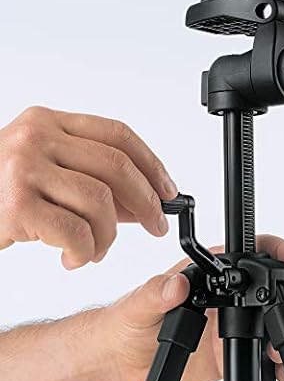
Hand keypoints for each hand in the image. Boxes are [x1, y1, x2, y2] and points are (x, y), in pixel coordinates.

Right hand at [0, 106, 176, 268]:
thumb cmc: (2, 196)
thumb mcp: (49, 176)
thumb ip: (95, 183)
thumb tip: (147, 203)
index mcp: (49, 122)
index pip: (118, 134)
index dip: (151, 164)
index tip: (169, 190)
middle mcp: (36, 137)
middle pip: (117, 167)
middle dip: (147, 203)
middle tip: (157, 226)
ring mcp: (23, 167)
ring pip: (101, 202)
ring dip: (108, 236)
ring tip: (96, 249)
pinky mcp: (15, 204)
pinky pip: (77, 231)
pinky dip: (85, 252)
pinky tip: (74, 258)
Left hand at [100, 235, 283, 380]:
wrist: (124, 358)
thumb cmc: (129, 321)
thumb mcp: (140, 304)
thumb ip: (157, 292)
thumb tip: (177, 284)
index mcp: (208, 271)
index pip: (251, 251)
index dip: (278, 251)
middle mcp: (226, 293)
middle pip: (272, 282)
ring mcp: (233, 320)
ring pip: (274, 315)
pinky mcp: (232, 347)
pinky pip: (262, 348)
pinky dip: (276, 357)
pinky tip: (279, 366)